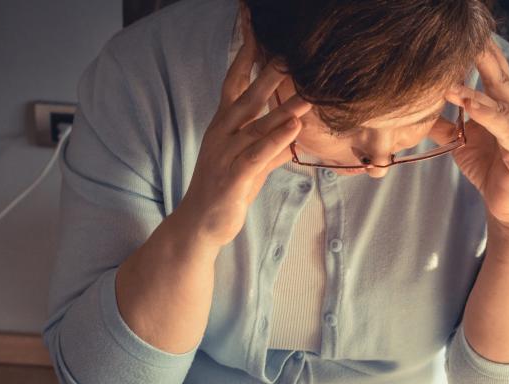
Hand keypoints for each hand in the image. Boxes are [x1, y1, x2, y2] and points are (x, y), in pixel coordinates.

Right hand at [178, 39, 311, 246]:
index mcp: (224, 127)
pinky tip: (293, 128)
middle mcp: (222, 135)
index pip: (234, 85)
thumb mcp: (252, 165)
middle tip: (288, 52)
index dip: (245, 59)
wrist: (200, 225)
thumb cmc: (226, 191)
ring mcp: (226, 155)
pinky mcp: (233, 177)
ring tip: (308, 92)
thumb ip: (271, 148)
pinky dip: (275, 140)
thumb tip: (293, 133)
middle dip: (267, 74)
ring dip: (284, 108)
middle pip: (246, 98)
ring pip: (257, 126)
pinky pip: (257, 155)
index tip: (257, 34)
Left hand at [431, 40, 508, 227]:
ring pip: (498, 102)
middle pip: (500, 77)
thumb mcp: (463, 143)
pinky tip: (471, 106)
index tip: (458, 36)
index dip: (479, 53)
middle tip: (464, 39)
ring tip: (450, 82)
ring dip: (473, 91)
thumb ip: (446, 123)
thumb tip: (419, 110)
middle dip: (482, 57)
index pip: (493, 72)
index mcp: (507, 106)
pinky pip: (504, 128)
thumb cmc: (490, 171)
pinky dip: (487, 115)